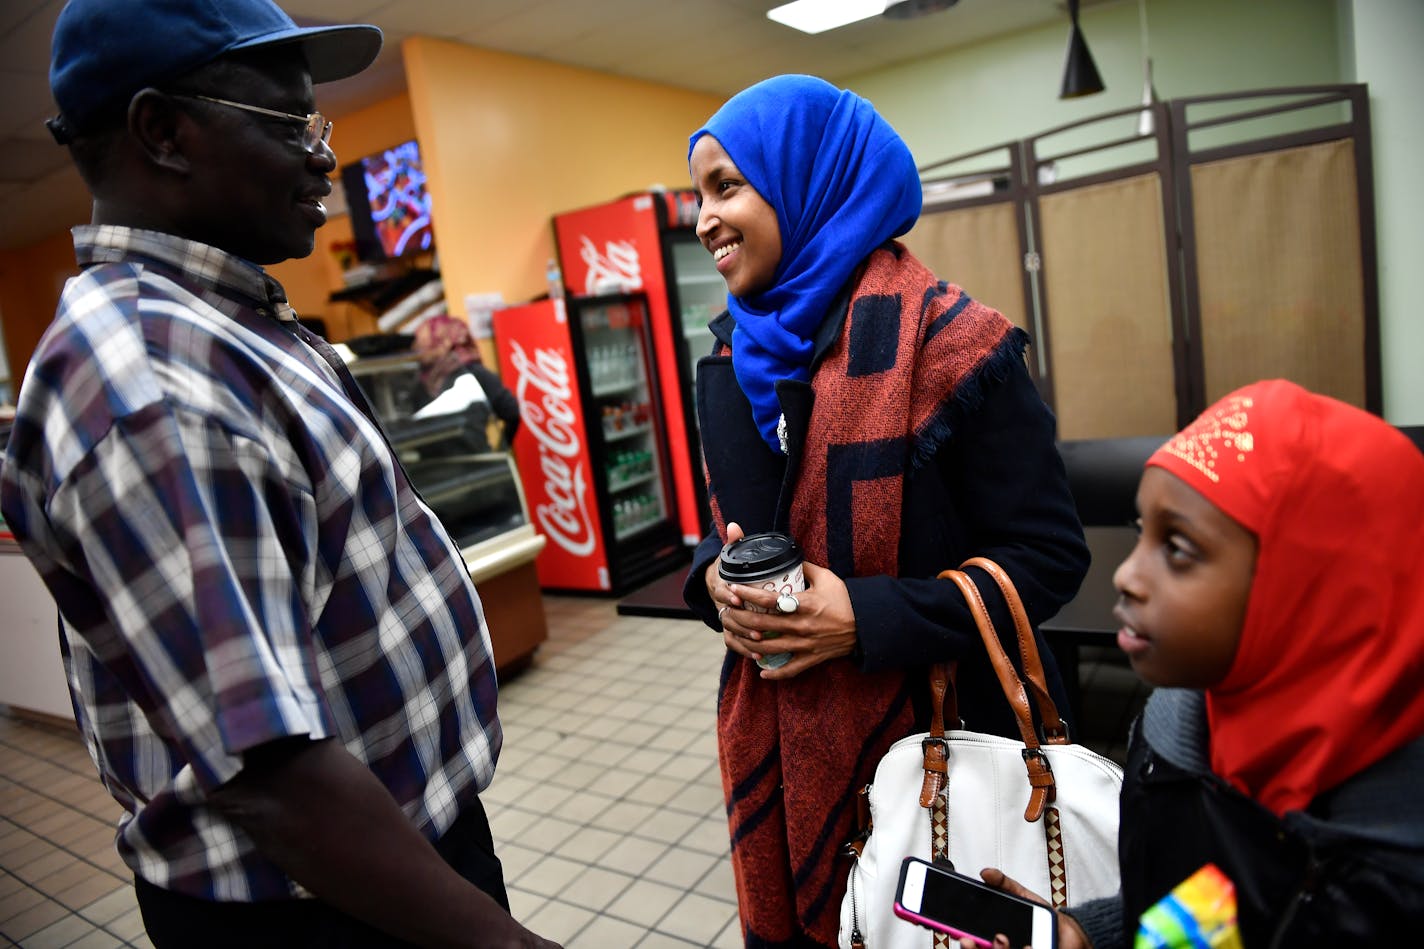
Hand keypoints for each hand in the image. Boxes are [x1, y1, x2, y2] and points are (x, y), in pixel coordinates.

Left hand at [719, 560, 857, 678]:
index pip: (768, 599)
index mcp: (803, 604)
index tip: (733, 588)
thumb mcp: (827, 578)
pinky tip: (761, 671)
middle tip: (727, 612)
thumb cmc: (846, 599)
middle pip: (761, 625)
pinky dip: (775, 673)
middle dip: (739, 618)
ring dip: (748, 643)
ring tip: (736, 636)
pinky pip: (790, 669)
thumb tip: (788, 558)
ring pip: (768, 648)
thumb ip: (805, 568)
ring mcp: (805, 645)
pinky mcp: (812, 658)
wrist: (867, 624)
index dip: (747, 594)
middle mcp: (801, 626)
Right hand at [963, 868, 1091, 948]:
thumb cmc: (1042, 917)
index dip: (965, 943)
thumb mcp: (1021, 895)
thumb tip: (986, 872)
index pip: (973, 944)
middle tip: (988, 938)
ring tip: (1010, 940)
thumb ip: (1003, 883)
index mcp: (994, 939)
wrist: (1069, 931)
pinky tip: (1030, 946)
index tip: (963, 937)